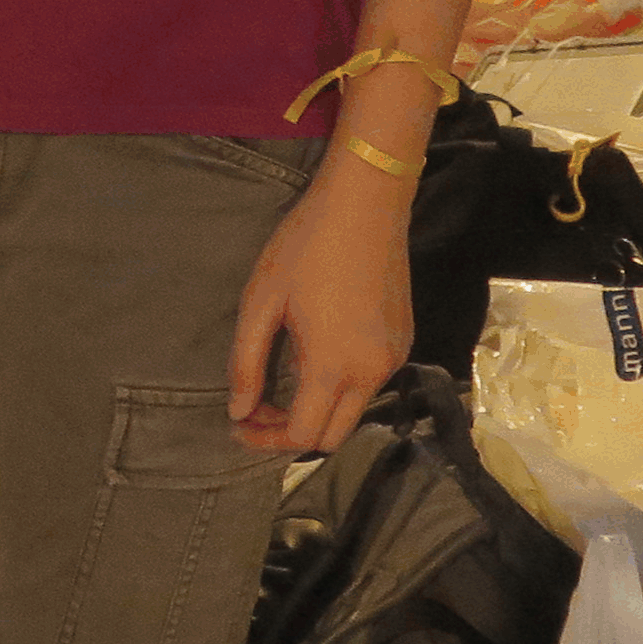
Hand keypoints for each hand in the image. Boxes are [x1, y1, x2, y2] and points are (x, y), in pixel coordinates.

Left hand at [225, 153, 413, 456]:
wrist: (366, 204)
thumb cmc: (305, 247)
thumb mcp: (261, 303)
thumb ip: (247, 364)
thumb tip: (238, 412)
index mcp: (334, 367)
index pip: (302, 435)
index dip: (265, 439)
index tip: (238, 425)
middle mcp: (373, 373)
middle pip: (332, 436)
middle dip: (290, 433)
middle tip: (256, 410)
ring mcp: (394, 358)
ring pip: (354, 411)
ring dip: (316, 410)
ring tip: (279, 383)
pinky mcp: (404, 341)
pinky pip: (370, 383)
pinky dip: (339, 388)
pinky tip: (313, 359)